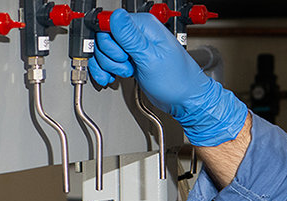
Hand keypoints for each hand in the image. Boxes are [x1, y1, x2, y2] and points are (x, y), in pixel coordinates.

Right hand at [89, 9, 246, 145]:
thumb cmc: (176, 79)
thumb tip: (115, 15)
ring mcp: (131, 47)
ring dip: (108, 65)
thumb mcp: (151, 57)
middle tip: (126, 64)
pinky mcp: (128, 59)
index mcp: (144, 25)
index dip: (109, 41)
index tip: (120, 55)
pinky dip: (104, 71)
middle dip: (109, 56)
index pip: (110, 23)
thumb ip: (130, 36)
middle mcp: (137, 33)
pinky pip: (107, 61)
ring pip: (103, 51)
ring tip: (126, 72)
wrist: (183, 99)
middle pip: (104, 38)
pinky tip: (110, 77)